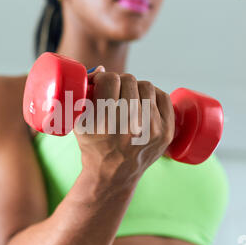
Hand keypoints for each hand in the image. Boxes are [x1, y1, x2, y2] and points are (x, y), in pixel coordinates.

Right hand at [74, 68, 174, 190]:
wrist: (114, 175)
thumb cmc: (93, 147)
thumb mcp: (79, 124)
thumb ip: (85, 95)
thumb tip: (102, 69)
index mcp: (105, 123)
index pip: (110, 79)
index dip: (103, 78)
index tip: (102, 85)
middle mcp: (130, 126)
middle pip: (129, 80)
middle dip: (119, 82)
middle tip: (115, 91)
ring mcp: (152, 130)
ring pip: (146, 86)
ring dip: (135, 88)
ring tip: (128, 98)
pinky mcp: (166, 132)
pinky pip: (163, 97)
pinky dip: (152, 95)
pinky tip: (143, 101)